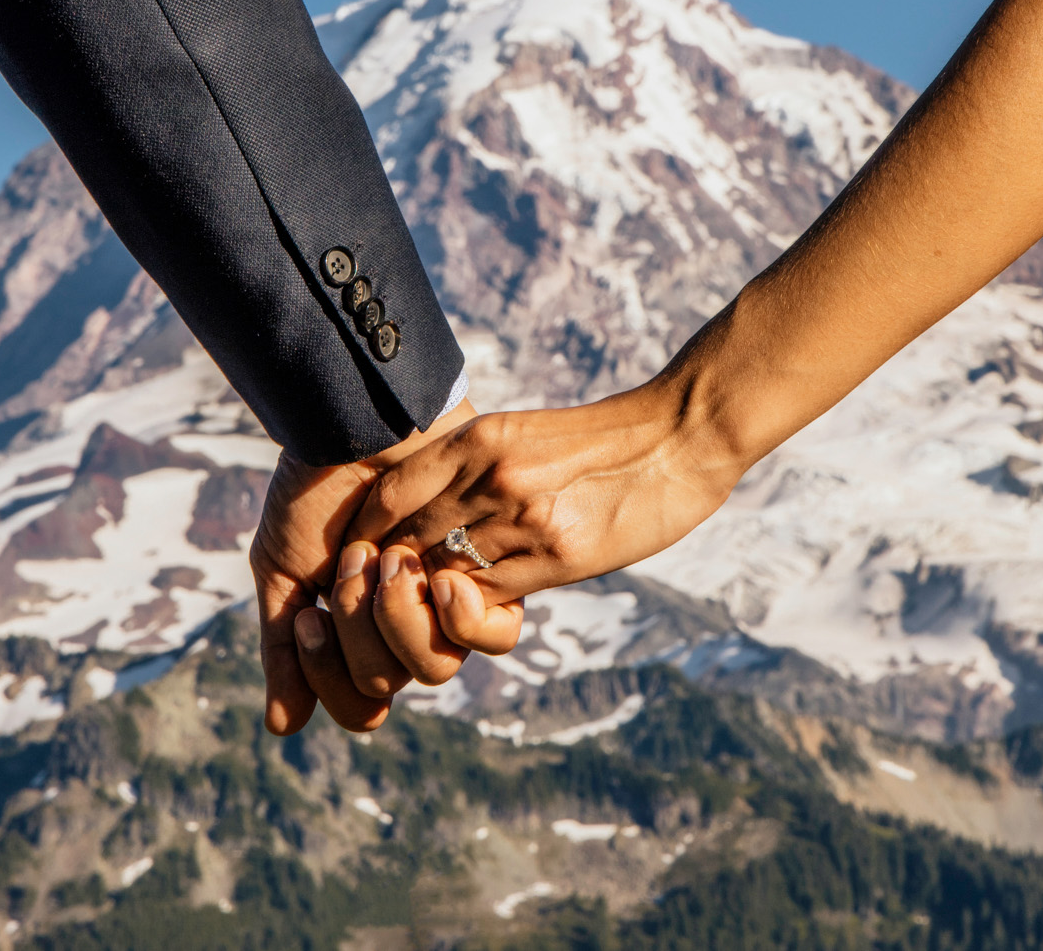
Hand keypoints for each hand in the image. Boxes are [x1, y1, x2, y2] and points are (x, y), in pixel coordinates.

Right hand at [250, 397, 477, 734]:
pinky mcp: (492, 575)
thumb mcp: (284, 570)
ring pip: (434, 668)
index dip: (326, 674)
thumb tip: (282, 729)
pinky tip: (434, 573)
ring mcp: (448, 604)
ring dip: (396, 613)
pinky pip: (491, 636)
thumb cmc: (318, 489)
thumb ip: (284, 647)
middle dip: (356, 624)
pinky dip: (455, 614)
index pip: (358, 704)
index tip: (307, 616)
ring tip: (388, 553)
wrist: (357, 426)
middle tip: (353, 561)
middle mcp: (407, 628)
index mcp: (360, 633)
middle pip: (386, 683)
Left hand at [345, 381, 749, 668]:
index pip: (390, 495)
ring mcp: (525, 519)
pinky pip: (492, 598)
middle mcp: (492, 477)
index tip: (363, 553)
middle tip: (379, 593)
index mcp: (479, 438)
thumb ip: (472, 466)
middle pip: (406, 541)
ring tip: (423, 605)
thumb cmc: (600, 438)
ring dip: (428, 598)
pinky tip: (472, 607)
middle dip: (387, 574)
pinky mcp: (559, 558)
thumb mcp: (523, 433)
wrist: (678, 437)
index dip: (365, 533)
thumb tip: (425, 511)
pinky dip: (472, 609)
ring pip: (444, 577)